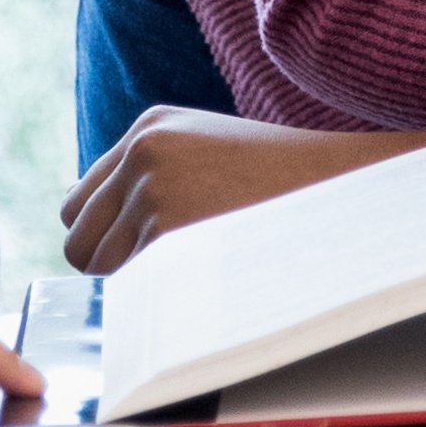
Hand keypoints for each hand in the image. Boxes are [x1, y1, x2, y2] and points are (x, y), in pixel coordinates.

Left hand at [62, 108, 425, 274]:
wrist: (348, 189)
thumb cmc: (286, 185)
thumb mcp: (206, 153)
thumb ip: (144, 177)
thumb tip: (77, 209)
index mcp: (150, 127)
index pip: (79, 203)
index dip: (109, 239)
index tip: (150, 253)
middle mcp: (143, 151)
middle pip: (77, 238)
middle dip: (112, 265)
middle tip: (171, 271)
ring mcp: (154, 189)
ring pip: (100, 269)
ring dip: (136, 284)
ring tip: (197, 270)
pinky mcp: (169, 230)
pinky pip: (131, 290)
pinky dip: (158, 299)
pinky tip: (205, 281)